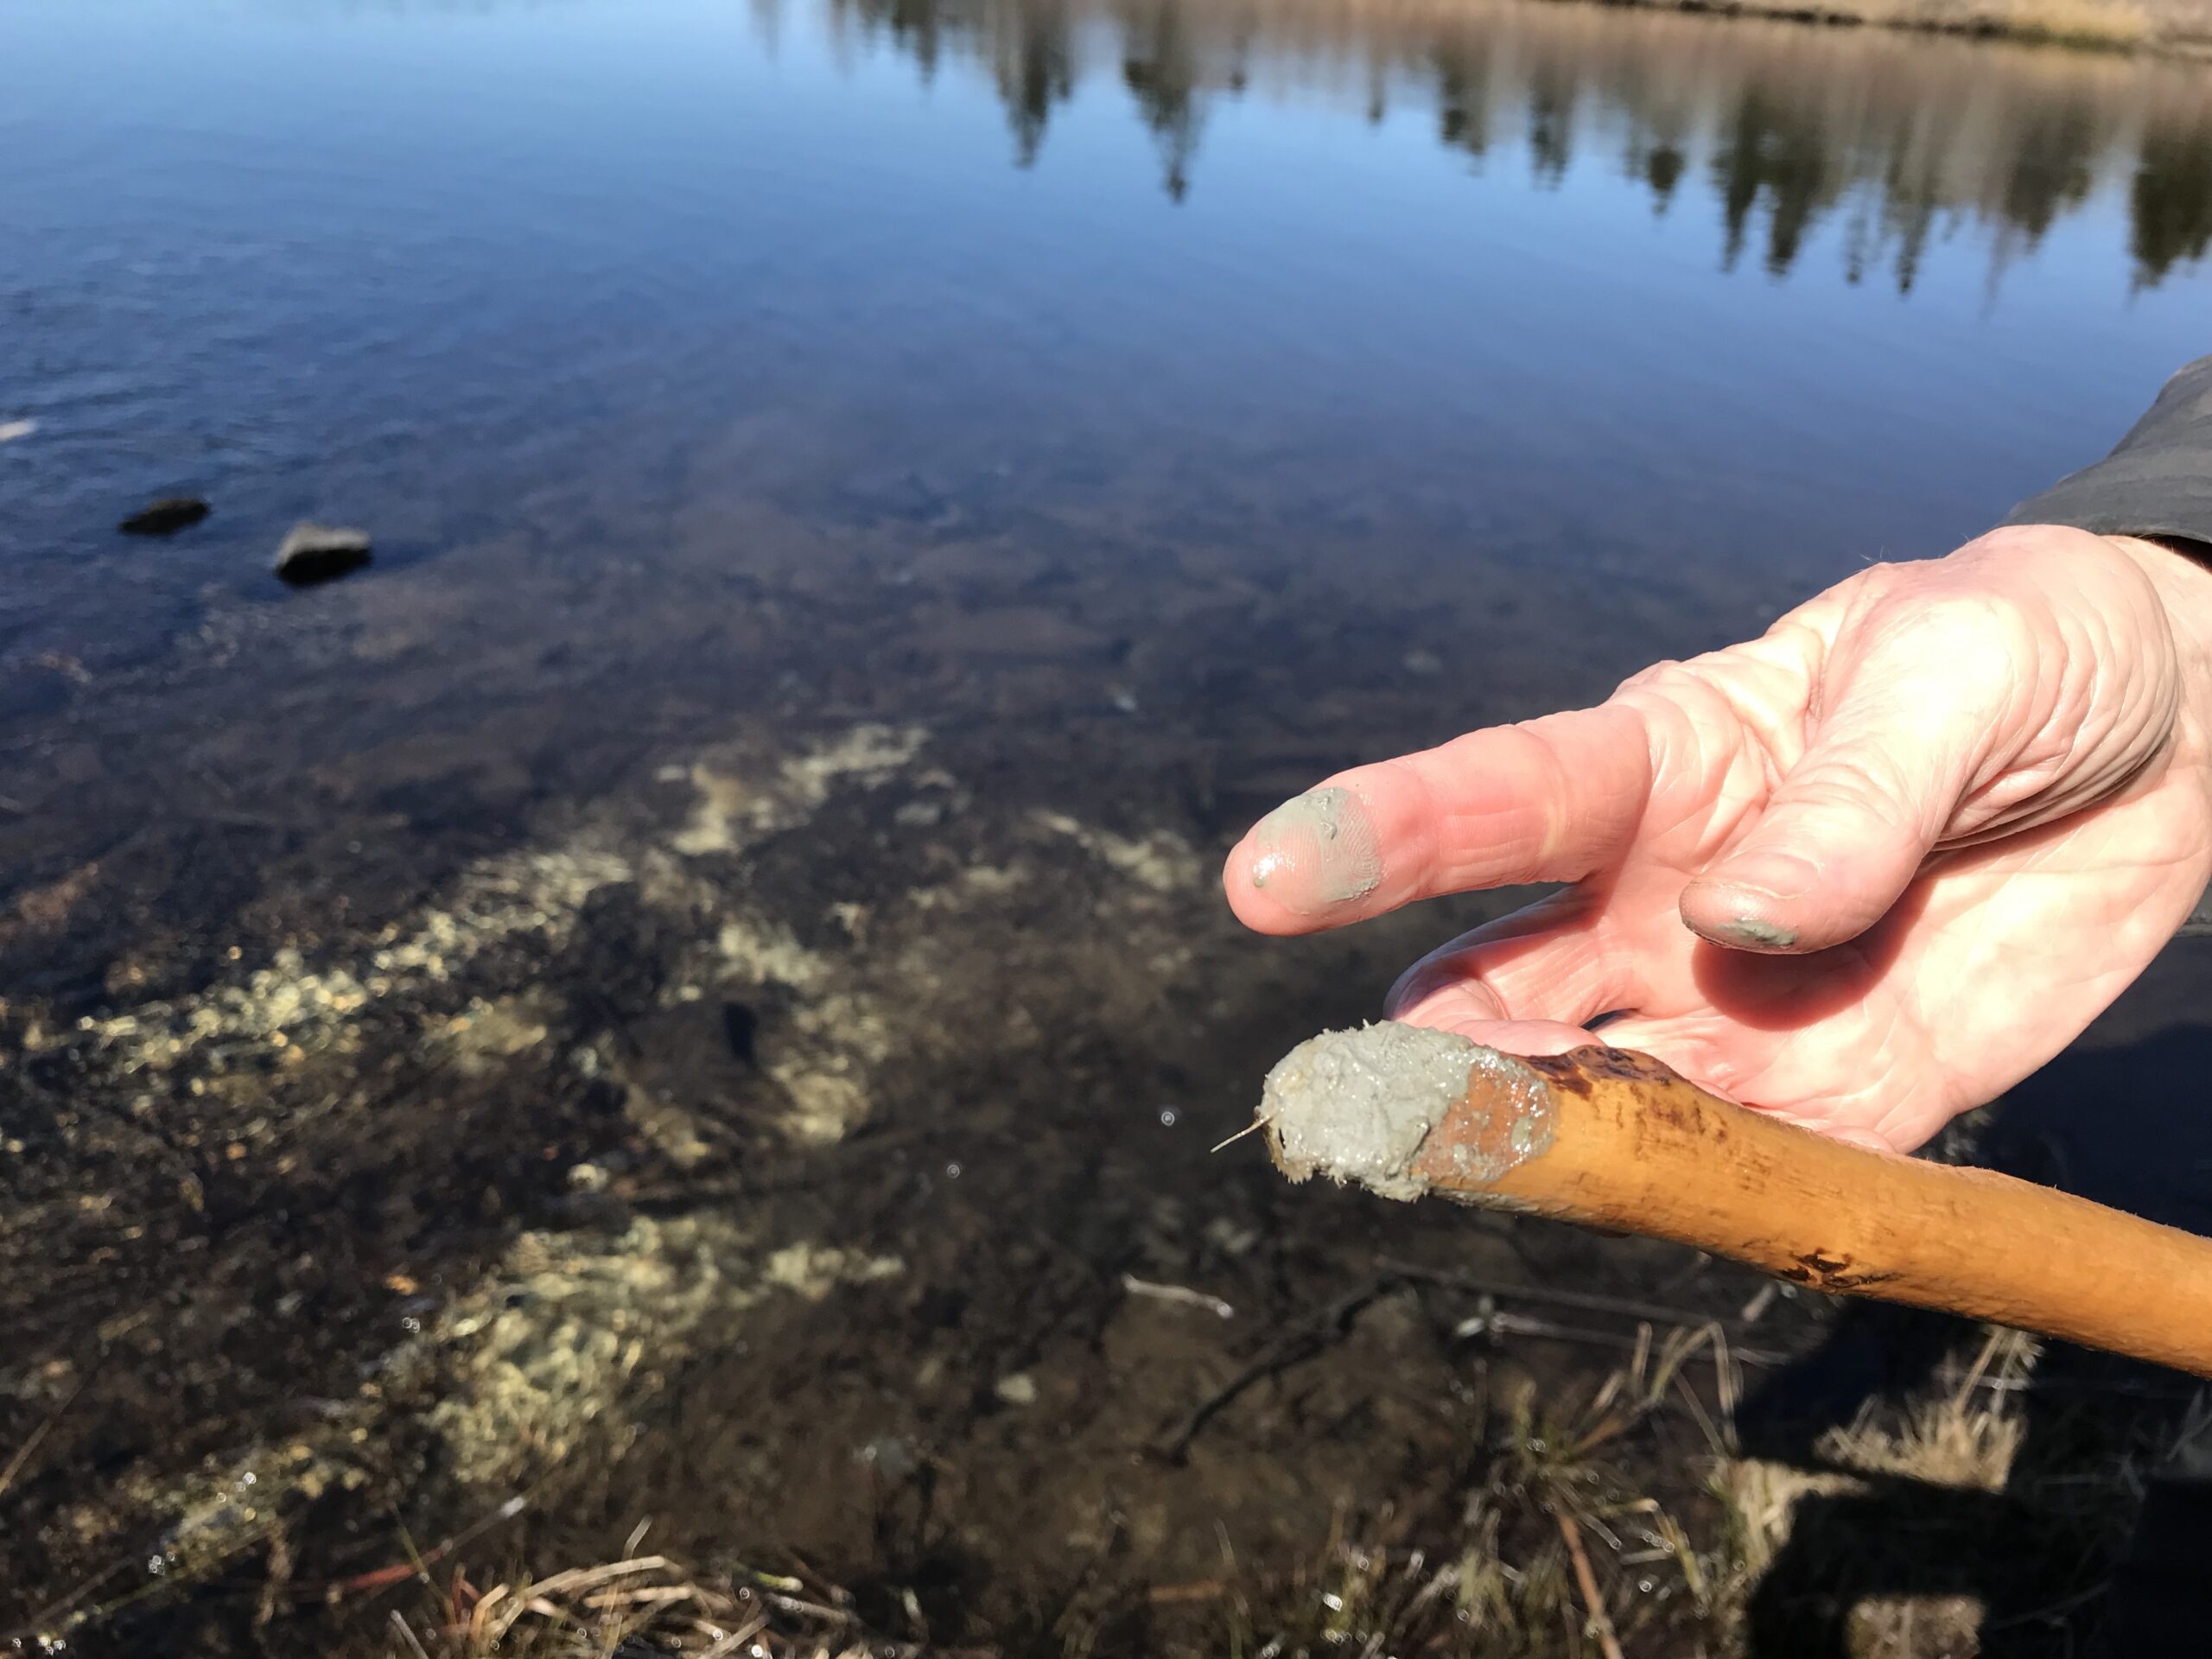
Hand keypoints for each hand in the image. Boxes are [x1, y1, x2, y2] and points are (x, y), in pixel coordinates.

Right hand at [1224, 527, 2211, 1153]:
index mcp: (1663, 759)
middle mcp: (1658, 899)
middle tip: (1362, 1092)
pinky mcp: (1838, 1100)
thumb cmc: (2027, 651)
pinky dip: (1699, 1203)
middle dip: (1427, 1042)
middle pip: (1501, 985)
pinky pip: (1749, 1170)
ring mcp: (1734, 1010)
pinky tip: (1669, 1214)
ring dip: (1538, 1139)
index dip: (1376, 837)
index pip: (1496, 799)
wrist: (2181, 740)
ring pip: (1594, 1096)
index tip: (1260, 880)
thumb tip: (1733, 923)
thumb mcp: (1951, 671)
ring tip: (1484, 1164)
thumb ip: (1844, 794)